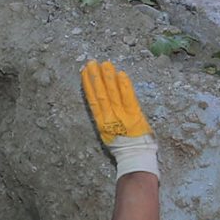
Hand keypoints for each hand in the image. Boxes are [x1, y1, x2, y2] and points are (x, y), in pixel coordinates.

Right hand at [81, 60, 158, 179]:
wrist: (135, 157)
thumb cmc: (123, 147)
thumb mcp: (108, 134)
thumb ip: (105, 119)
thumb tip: (101, 105)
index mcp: (102, 122)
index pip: (93, 99)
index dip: (88, 85)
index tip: (84, 72)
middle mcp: (110, 117)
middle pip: (102, 93)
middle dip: (96, 77)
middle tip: (92, 62)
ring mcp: (122, 115)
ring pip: (113, 93)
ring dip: (108, 78)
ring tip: (105, 64)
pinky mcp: (135, 115)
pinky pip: (129, 97)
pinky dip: (124, 86)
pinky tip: (121, 74)